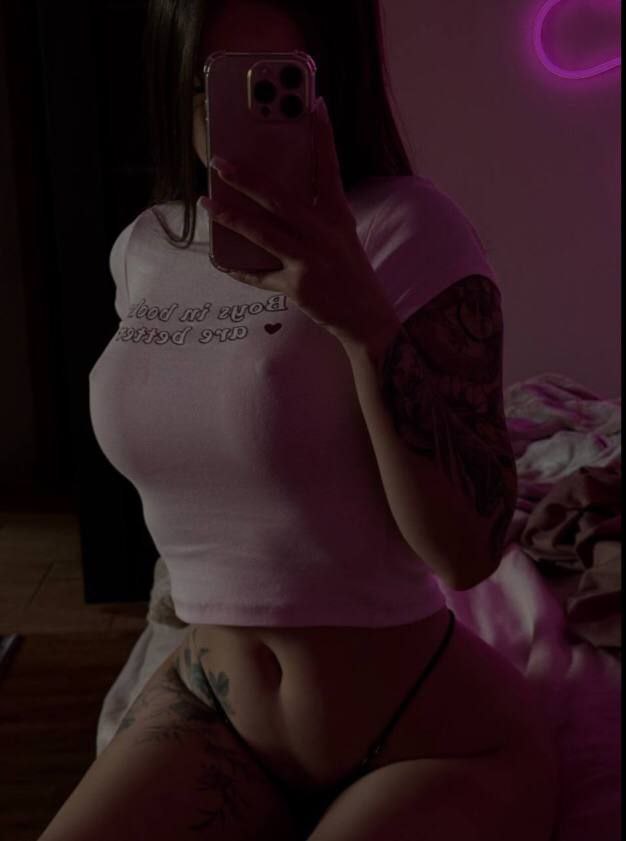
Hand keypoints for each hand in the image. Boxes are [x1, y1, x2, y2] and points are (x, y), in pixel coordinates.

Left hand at [200, 97, 400, 350]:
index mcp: (338, 216)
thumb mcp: (342, 236)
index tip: (315, 104)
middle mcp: (325, 234)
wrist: (367, 317)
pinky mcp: (298, 286)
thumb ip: (316, 216)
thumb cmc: (350, 272)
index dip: (323, 136)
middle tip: (220, 161)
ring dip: (232, 217)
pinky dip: (238, 269)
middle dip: (247, 179)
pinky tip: (219, 259)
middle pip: (280, 199)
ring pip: (264, 233)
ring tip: (207, 202)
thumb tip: (275, 199)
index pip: (329, 168)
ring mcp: (311, 260)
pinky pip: (260, 275)